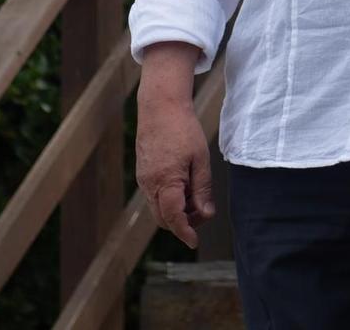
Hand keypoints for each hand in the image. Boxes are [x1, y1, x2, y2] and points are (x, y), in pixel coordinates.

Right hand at [136, 43, 214, 248]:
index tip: (194, 242)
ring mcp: (144, 179)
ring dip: (176, 211)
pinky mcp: (143, 173)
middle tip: (203, 212)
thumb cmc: (184, 130)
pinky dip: (169, 199)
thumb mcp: (200, 159)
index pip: (173, 218)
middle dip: (182, 223)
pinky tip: (184, 185)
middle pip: (163, 218)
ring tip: (196, 195)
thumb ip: (202, 189)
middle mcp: (150, 184)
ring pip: (158, 208)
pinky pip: (155, 196)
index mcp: (165, 181)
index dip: (185, 232)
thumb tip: (206, 214)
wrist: (160, 107)